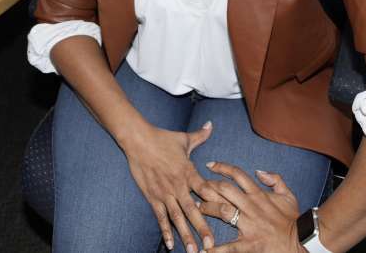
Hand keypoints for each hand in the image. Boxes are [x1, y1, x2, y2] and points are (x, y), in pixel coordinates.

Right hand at [119, 120, 217, 251]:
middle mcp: (178, 185)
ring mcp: (165, 193)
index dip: (217, 203)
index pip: (206, 191)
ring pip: (177, 218)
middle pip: (193, 211)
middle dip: (202, 229)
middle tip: (211, 245)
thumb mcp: (184, 138)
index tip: (228, 216)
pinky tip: (170, 244)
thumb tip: (211, 125)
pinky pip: (160, 216)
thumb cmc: (162, 139)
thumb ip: (200, 136)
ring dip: (185, 235)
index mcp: (189, 172)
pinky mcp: (152, 196)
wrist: (138, 139)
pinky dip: (165, 231)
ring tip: (192, 251)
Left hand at [198, 161, 305, 252]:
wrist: (302, 240)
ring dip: (207, 208)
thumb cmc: (293, 219)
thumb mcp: (288, 195)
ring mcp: (249, 224)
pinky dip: (216, 249)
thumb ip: (275, 180)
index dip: (222, 167)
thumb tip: (259, 171)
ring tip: (195, 208)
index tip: (209, 165)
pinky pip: (230, 246)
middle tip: (195, 185)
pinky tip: (204, 250)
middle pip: (225, 190)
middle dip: (208, 186)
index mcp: (259, 195)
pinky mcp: (250, 243)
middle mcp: (251, 206)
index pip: (237, 175)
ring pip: (223, 211)